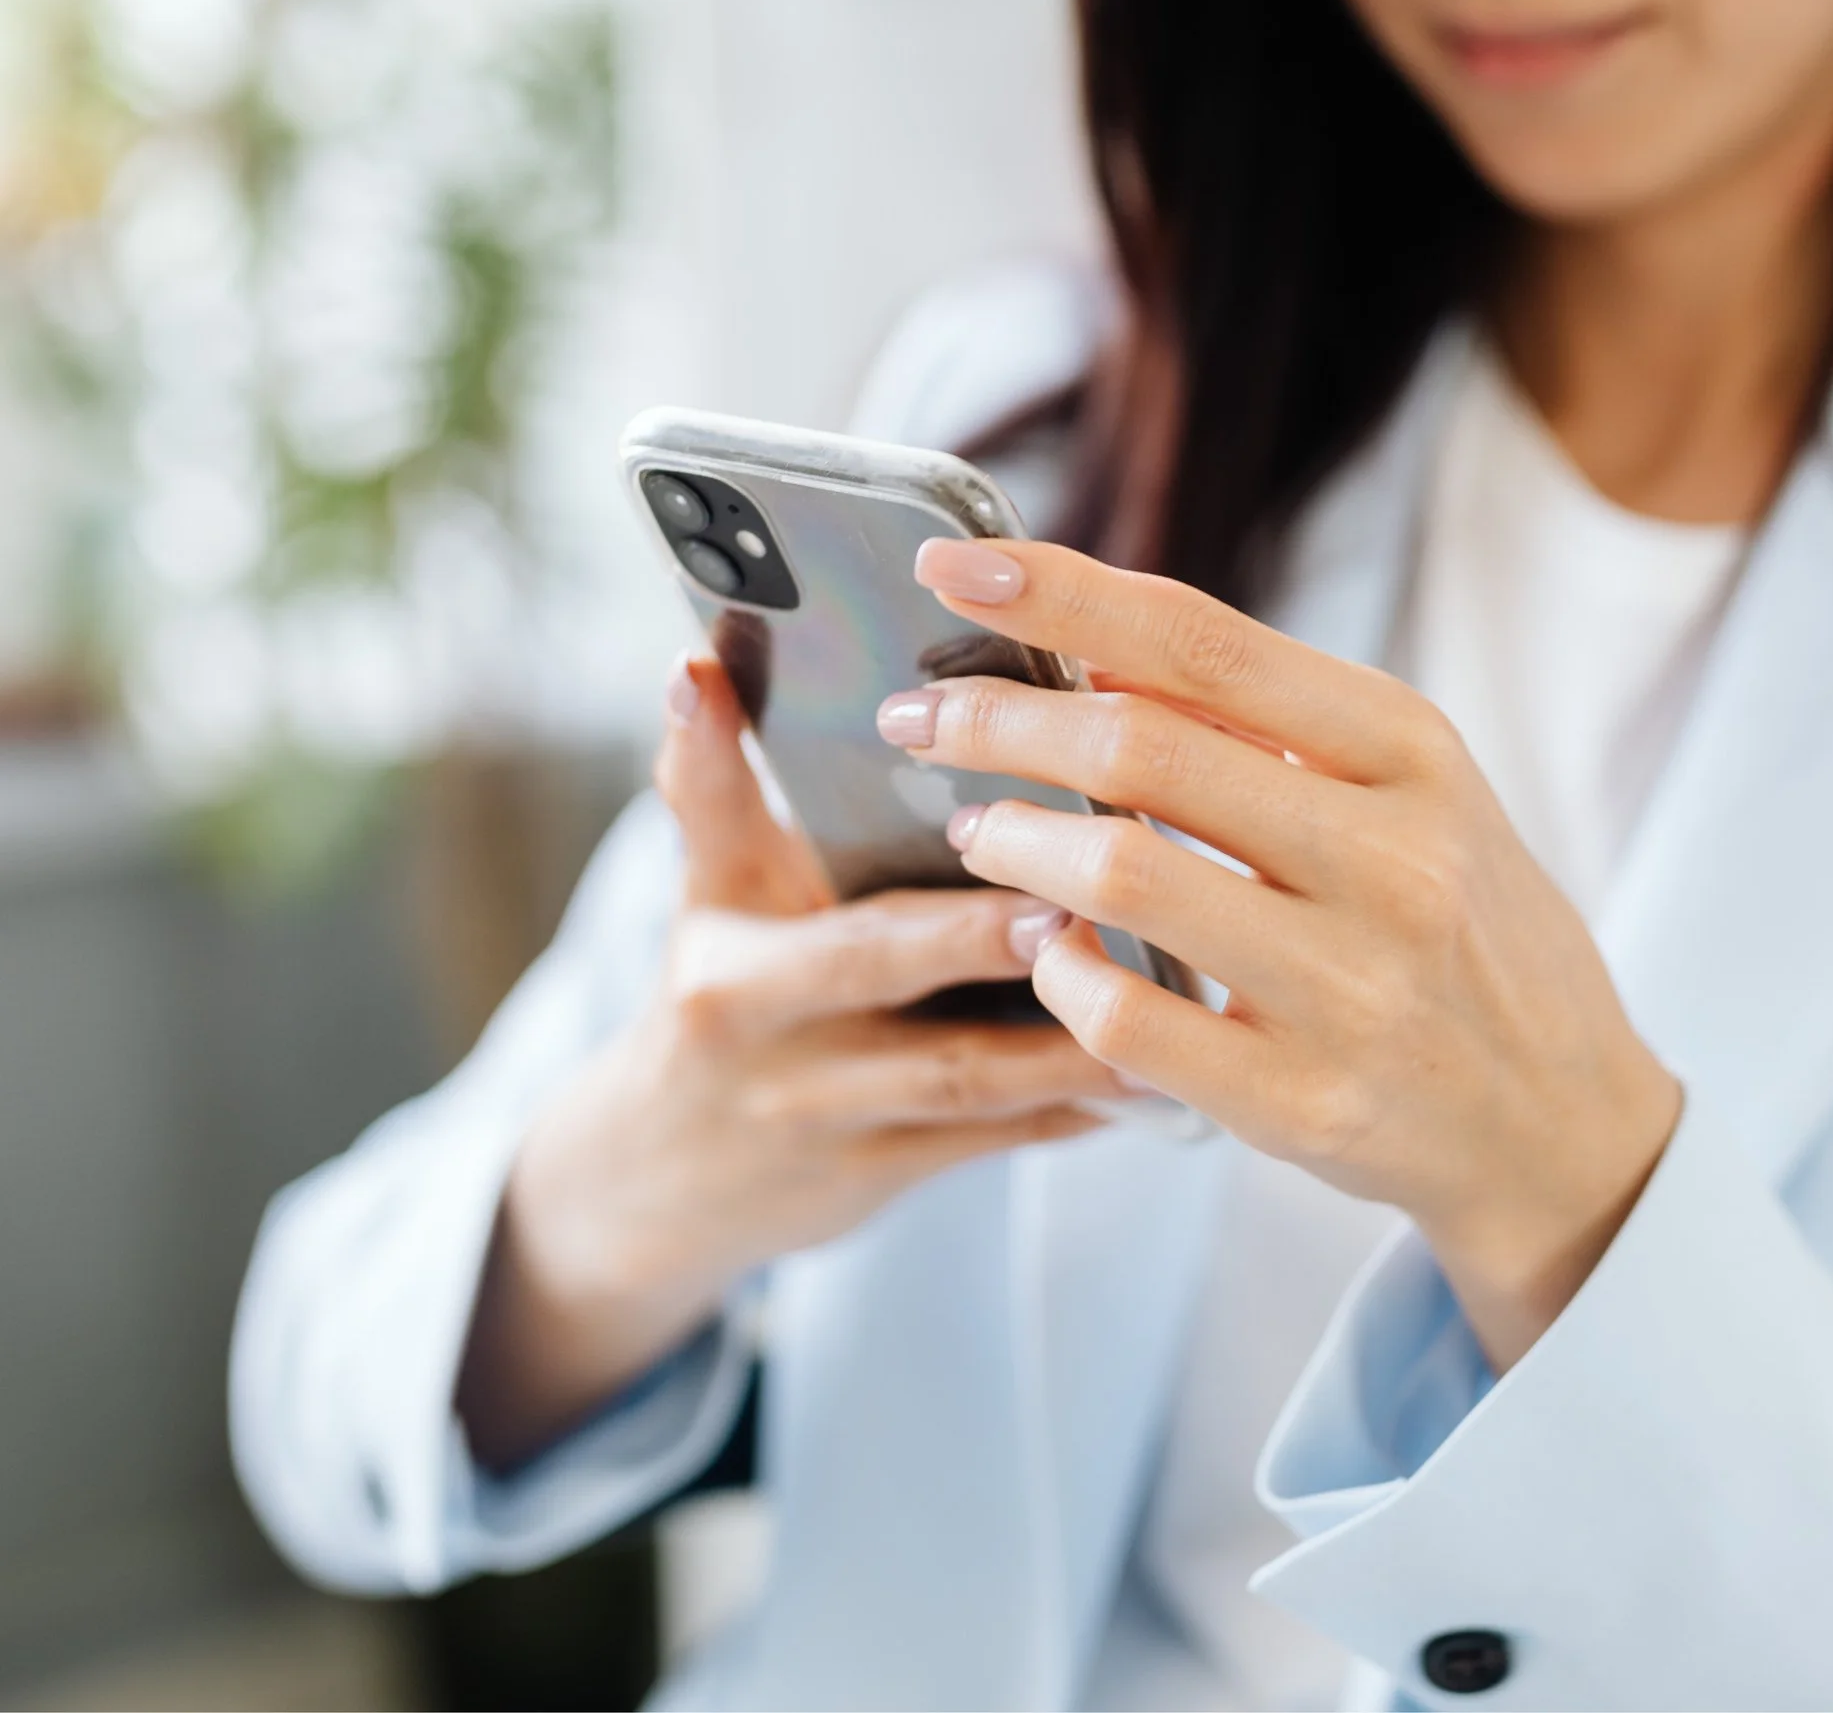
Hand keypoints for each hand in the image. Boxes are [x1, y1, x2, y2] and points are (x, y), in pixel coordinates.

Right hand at [456, 655, 1116, 1469]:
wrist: (662, 1179)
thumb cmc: (723, 996)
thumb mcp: (708, 895)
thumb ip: (718, 785)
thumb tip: (704, 661)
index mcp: (723, 928)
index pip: (725, 827)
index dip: (728, 755)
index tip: (825, 735)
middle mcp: (757, 1018)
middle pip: (874, 961)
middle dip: (978, 931)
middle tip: (1074, 897)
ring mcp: (817, 1110)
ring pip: (957, 1074)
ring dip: (1065, 1037)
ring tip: (1161, 992)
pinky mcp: (874, 1175)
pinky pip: (991, 1140)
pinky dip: (1071, 1110)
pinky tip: (1155, 1081)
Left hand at [878, 538, 1684, 1369]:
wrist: (1566, 1122)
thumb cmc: (1468, 933)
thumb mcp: (1414, 798)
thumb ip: (1276, 729)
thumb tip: (1097, 649)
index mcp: (1412, 754)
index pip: (1204, 641)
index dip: (1061, 590)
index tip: (952, 561)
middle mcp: (1391, 859)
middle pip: (1140, 745)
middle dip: (996, 719)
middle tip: (921, 718)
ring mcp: (1351, 987)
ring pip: (1120, 875)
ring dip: (1013, 840)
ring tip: (978, 832)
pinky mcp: (1303, 1101)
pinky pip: (1128, 1018)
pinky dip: (1059, 969)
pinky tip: (1049, 950)